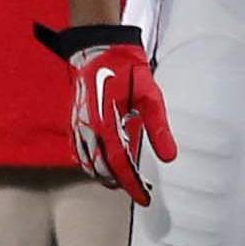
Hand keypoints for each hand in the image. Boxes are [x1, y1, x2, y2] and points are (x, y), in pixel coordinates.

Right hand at [34, 23, 177, 205]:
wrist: (97, 47)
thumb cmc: (125, 68)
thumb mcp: (149, 95)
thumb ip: (158, 128)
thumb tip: (169, 157)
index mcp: (106, 123)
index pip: (119, 164)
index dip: (132, 185)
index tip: (144, 198)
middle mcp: (89, 128)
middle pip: (101, 168)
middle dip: (120, 182)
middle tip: (140, 188)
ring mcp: (79, 124)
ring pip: (87, 162)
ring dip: (104, 174)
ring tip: (124, 179)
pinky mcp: (75, 119)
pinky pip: (79, 150)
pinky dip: (90, 162)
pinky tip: (103, 162)